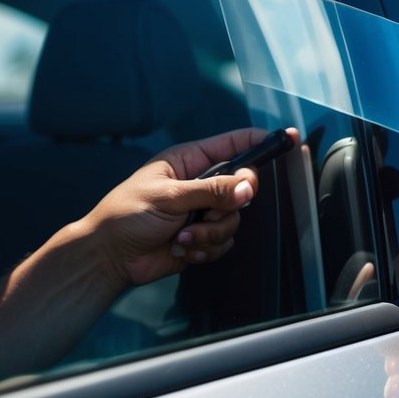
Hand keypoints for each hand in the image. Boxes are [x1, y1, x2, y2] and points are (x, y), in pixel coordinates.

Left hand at [80, 127, 298, 286]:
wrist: (109, 257)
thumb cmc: (125, 215)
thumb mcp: (169, 196)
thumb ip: (212, 190)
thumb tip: (249, 186)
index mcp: (190, 161)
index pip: (235, 144)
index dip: (262, 142)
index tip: (289, 140)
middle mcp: (200, 184)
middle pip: (242, 188)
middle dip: (226, 207)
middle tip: (207, 214)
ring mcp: (202, 212)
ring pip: (234, 220)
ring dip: (210, 234)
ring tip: (182, 237)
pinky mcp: (202, 238)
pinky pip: (224, 243)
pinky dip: (205, 249)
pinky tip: (181, 249)